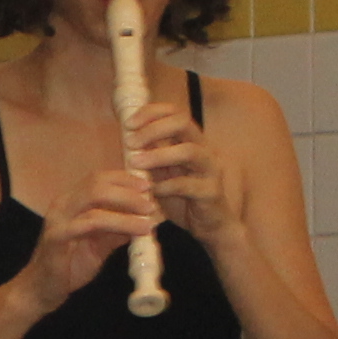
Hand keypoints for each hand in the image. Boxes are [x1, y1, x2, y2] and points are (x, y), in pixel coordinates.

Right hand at [20, 171, 160, 313]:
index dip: (124, 179)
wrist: (42, 290)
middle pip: (97, 183)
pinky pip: (90, 224)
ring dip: (127, 207)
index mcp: (71, 202)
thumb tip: (145, 219)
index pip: (98, 179)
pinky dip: (117, 224)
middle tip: (151, 201)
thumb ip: (117, 230)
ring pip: (95, 201)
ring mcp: (58, 219)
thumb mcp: (99, 245)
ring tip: (148, 218)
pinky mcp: (57, 236)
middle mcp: (62, 204)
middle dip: (128, 190)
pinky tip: (135, 232)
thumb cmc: (68, 266)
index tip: (148, 187)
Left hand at [119, 97, 235, 241]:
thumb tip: (127, 137)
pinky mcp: (211, 191)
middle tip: (131, 142)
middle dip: (153, 129)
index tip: (129, 124)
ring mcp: (210, 169)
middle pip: (182, 123)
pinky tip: (151, 190)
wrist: (209, 227)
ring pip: (188, 151)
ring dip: (158, 155)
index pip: (175, 112)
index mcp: (192, 141)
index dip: (151, 113)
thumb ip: (149, 155)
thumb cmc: (183, 198)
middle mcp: (204, 149)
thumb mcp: (162, 173)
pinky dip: (166, 186)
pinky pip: (188, 184)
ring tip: (135, 162)